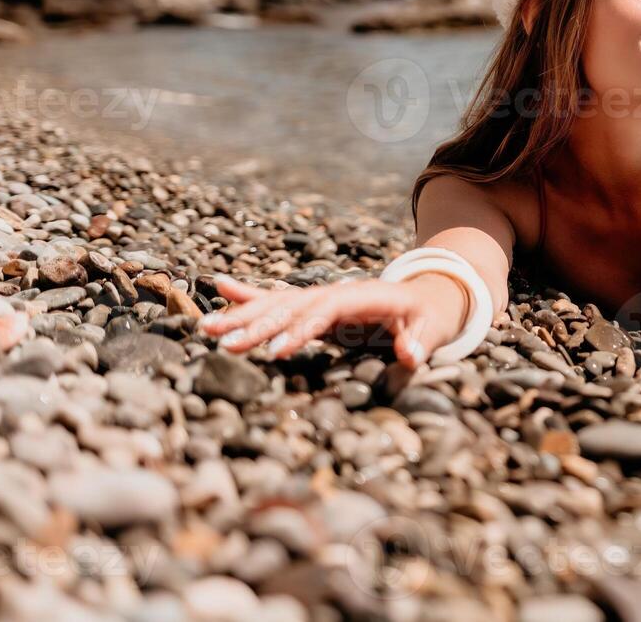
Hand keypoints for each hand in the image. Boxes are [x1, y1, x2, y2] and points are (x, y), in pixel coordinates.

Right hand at [197, 274, 467, 367]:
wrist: (427, 295)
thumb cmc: (428, 315)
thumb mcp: (432, 328)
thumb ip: (420, 340)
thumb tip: (410, 354)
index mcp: (363, 297)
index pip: (326, 311)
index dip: (301, 328)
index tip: (276, 350)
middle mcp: (335, 292)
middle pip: (293, 306)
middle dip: (259, 325)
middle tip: (228, 345)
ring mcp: (322, 296)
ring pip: (277, 303)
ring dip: (242, 314)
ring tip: (208, 329)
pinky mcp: (313, 303)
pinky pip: (277, 297)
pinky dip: (249, 294)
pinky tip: (219, 287)